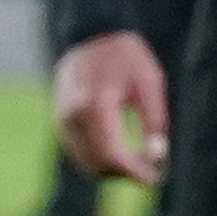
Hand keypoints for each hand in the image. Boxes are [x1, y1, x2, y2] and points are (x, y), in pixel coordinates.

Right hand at [53, 30, 168, 186]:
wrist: (90, 36)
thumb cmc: (127, 58)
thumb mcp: (150, 82)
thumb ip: (154, 119)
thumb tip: (157, 156)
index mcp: (96, 104)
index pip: (112, 154)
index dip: (133, 172)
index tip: (155, 179)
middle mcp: (72, 115)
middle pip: (98, 163)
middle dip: (126, 174)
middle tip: (152, 173)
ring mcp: (62, 119)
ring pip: (86, 162)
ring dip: (113, 170)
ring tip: (141, 163)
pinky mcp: (60, 121)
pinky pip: (79, 152)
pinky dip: (100, 161)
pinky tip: (123, 156)